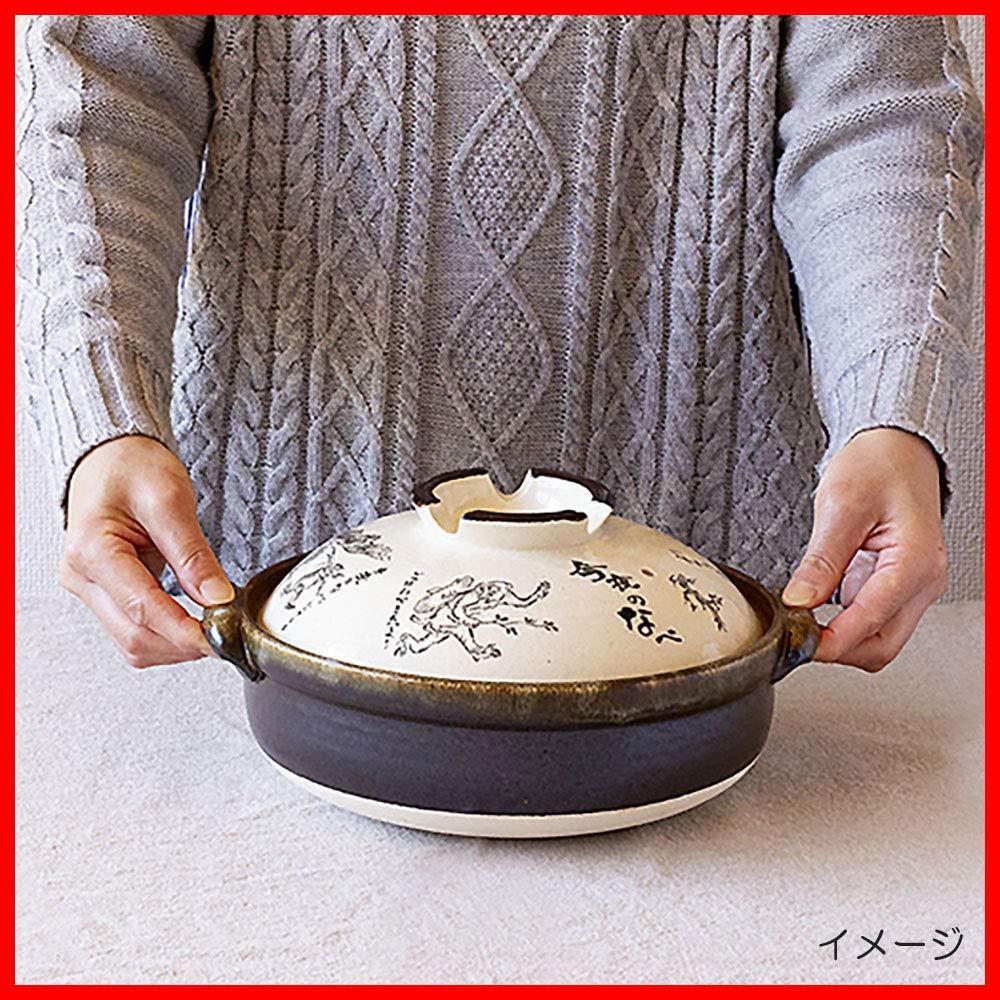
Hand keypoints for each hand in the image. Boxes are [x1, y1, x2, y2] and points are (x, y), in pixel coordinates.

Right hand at [59, 435, 233, 666]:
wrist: (110, 456)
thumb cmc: (131, 467)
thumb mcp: (170, 499)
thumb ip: (192, 552)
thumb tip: (217, 598)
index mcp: (91, 550)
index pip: (142, 608)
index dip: (184, 630)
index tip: (219, 638)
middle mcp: (81, 577)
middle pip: (135, 636)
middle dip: (183, 643)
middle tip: (226, 635)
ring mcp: (89, 589)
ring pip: (132, 642)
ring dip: (175, 645)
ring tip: (213, 626)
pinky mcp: (103, 594)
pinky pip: (133, 629)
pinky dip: (166, 633)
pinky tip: (192, 621)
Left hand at [782, 427, 947, 670]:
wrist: (898, 448)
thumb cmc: (878, 466)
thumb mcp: (840, 505)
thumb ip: (821, 558)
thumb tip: (798, 601)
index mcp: (914, 562)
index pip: (871, 622)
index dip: (830, 641)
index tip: (797, 643)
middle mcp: (923, 582)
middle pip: (881, 646)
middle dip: (837, 649)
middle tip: (795, 635)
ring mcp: (915, 587)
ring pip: (880, 639)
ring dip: (841, 639)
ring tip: (803, 619)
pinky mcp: (901, 586)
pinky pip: (875, 620)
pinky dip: (846, 623)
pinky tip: (818, 608)